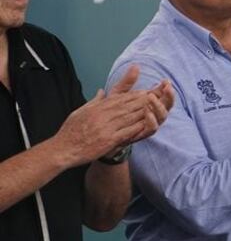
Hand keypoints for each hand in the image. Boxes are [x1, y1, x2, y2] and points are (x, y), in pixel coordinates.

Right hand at [53, 66, 167, 164]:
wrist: (63, 149)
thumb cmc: (70, 131)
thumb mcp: (80, 111)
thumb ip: (94, 101)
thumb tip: (101, 91)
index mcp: (97, 108)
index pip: (120, 98)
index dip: (135, 95)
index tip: (147, 91)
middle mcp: (102, 115)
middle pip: (127, 105)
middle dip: (143, 100)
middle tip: (157, 96)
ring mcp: (106, 127)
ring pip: (129, 117)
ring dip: (144, 112)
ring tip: (156, 108)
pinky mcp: (108, 140)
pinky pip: (126, 132)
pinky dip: (137, 128)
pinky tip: (147, 125)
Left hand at [105, 65, 174, 148]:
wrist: (99, 133)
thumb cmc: (110, 114)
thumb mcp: (117, 95)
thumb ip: (127, 82)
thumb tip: (135, 66)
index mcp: (149, 105)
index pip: (162, 95)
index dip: (165, 88)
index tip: (165, 80)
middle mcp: (152, 115)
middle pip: (167, 106)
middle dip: (169, 96)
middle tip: (167, 87)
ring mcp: (147, 125)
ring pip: (162, 117)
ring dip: (159, 107)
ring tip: (151, 98)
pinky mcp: (141, 134)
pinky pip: (152, 129)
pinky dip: (152, 120)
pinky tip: (147, 112)